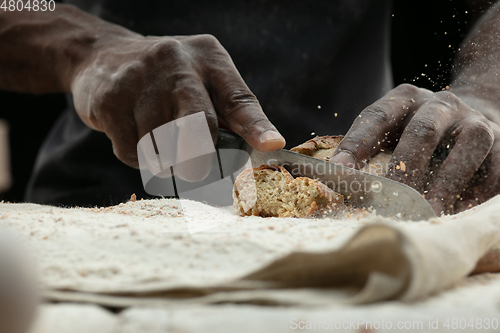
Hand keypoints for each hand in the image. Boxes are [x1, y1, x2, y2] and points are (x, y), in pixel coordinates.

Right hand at [70, 33, 284, 173]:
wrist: (102, 56)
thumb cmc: (167, 78)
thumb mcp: (202, 78)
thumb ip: (227, 109)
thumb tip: (261, 147)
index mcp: (208, 58)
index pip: (238, 98)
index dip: (256, 126)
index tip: (271, 145)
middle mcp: (176, 63)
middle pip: (199, 127)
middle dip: (198, 161)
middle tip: (193, 170)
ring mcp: (140, 80)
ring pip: (162, 148)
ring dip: (162, 158)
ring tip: (155, 136)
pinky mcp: (110, 100)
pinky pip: (132, 151)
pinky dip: (137, 156)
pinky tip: (134, 133)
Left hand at [329, 83, 499, 214]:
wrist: (478, 111)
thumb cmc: (418, 131)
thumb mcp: (392, 127)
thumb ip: (365, 148)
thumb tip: (332, 178)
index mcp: (405, 99)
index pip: (377, 116)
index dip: (357, 143)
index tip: (338, 172)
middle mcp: (441, 105)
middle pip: (423, 131)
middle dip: (404, 169)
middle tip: (388, 201)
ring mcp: (475, 122)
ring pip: (466, 149)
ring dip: (445, 185)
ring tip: (426, 215)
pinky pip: (495, 170)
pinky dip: (477, 194)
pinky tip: (459, 214)